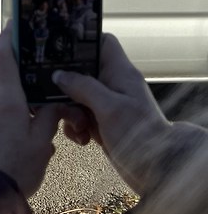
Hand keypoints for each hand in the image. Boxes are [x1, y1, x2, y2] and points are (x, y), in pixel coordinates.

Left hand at [0, 25, 60, 197]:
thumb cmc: (11, 170)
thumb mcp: (41, 144)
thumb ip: (50, 120)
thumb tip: (55, 105)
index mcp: (7, 99)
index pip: (5, 57)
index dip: (10, 38)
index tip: (15, 24)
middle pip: (11, 85)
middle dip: (30, 90)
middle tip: (50, 97)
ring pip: (7, 107)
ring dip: (24, 114)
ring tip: (44, 134)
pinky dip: (14, 128)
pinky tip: (28, 149)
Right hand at [53, 34, 207, 194]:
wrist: (155, 169)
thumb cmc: (139, 134)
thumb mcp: (109, 107)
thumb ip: (83, 87)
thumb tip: (59, 75)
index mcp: (120, 73)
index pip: (102, 43)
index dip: (82, 43)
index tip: (61, 52)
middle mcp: (113, 85)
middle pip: (82, 72)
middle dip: (67, 86)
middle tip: (59, 98)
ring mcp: (107, 105)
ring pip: (77, 97)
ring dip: (69, 111)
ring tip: (76, 126)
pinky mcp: (102, 123)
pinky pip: (80, 117)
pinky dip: (75, 127)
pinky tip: (81, 138)